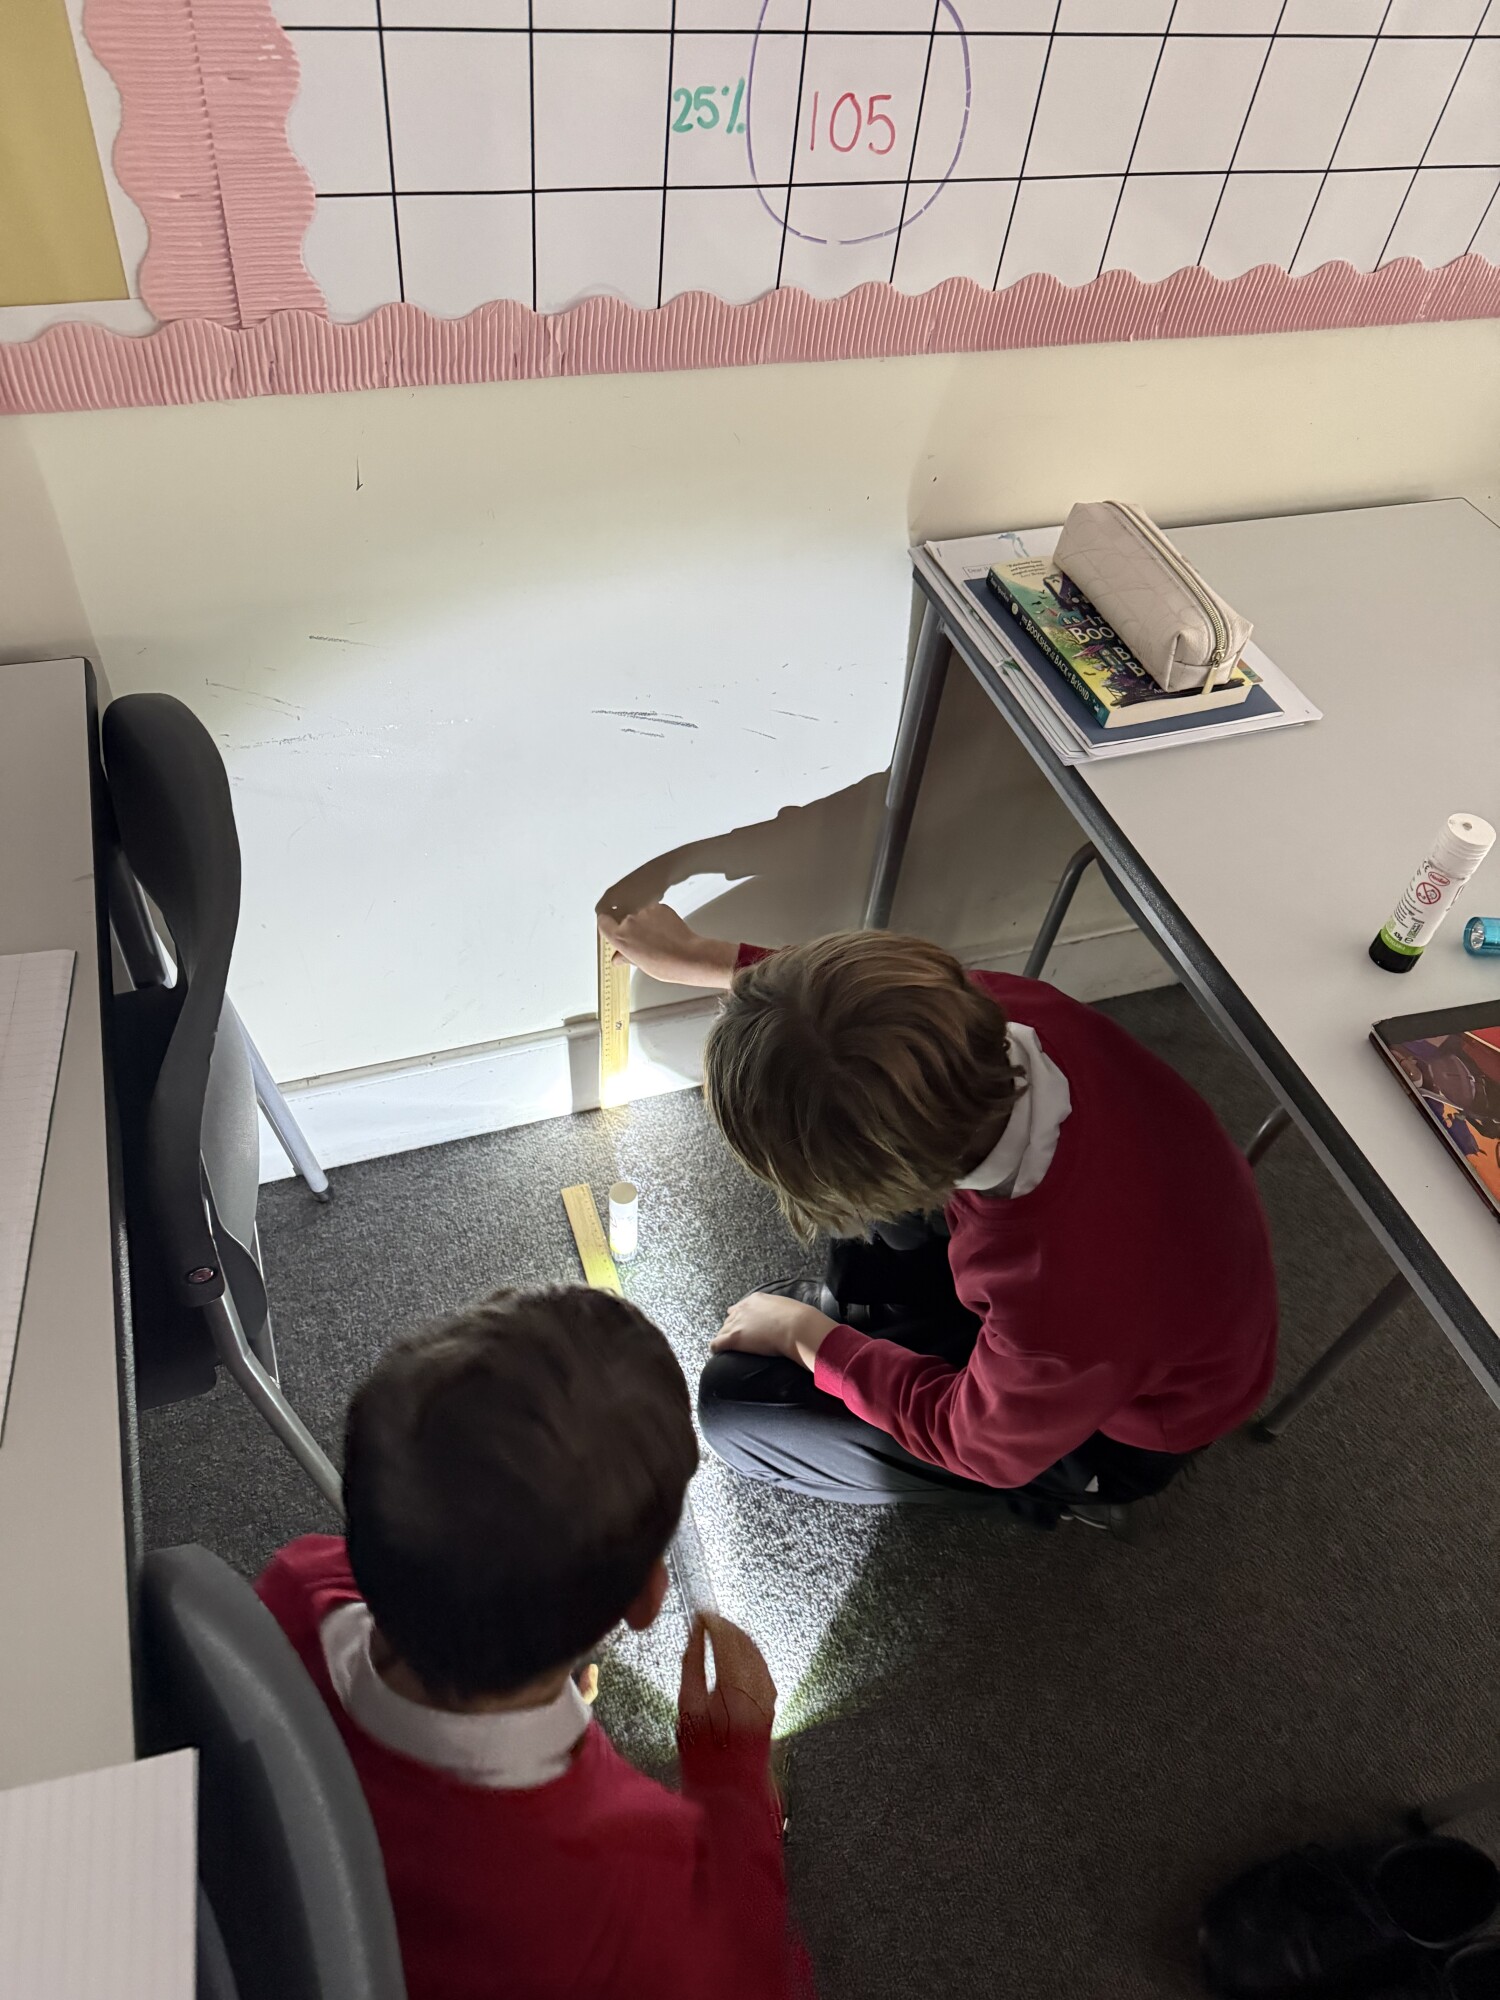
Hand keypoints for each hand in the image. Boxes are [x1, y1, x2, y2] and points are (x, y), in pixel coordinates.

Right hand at [596, 900, 737, 989]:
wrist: (688, 956)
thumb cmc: (665, 964)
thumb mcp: (640, 963)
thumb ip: (626, 955)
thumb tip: (618, 957)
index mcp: (620, 937)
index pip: (603, 923)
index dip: (607, 925)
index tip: (609, 926)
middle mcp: (630, 921)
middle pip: (623, 919)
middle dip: (630, 927)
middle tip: (642, 940)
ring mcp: (645, 912)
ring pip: (639, 914)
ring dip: (644, 922)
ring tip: (657, 937)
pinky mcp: (659, 906)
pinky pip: (653, 911)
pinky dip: (656, 918)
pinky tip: (664, 931)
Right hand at [678, 1612, 776, 1751]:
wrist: (730, 1785)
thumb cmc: (705, 1754)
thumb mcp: (687, 1705)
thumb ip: (691, 1663)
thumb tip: (695, 1635)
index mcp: (733, 1687)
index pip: (726, 1638)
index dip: (712, 1622)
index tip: (701, 1615)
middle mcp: (756, 1688)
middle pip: (743, 1640)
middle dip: (724, 1626)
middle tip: (708, 1621)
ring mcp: (767, 1694)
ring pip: (755, 1650)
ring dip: (737, 1637)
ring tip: (719, 1633)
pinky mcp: (771, 1701)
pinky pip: (761, 1665)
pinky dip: (748, 1653)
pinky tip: (736, 1653)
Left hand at [710, 1292, 835, 1371]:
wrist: (797, 1327)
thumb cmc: (799, 1319)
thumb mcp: (787, 1309)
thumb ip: (779, 1312)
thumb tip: (788, 1320)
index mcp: (755, 1300)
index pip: (740, 1308)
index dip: (741, 1319)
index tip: (745, 1328)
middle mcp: (743, 1308)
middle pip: (729, 1319)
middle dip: (732, 1329)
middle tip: (740, 1341)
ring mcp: (737, 1323)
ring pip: (721, 1331)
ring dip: (725, 1339)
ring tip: (729, 1349)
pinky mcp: (734, 1338)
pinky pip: (716, 1344)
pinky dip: (716, 1348)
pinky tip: (719, 1353)